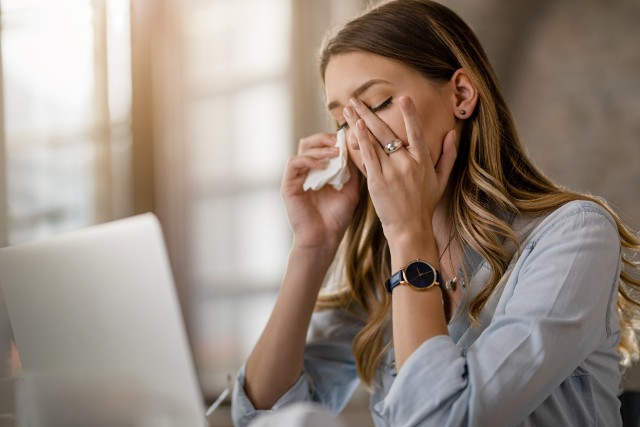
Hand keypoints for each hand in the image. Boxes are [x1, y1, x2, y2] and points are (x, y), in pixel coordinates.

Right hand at [281, 132, 360, 251]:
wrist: (324, 239)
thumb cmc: (336, 218)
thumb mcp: (350, 189)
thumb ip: (351, 170)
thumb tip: (355, 149)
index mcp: (319, 172)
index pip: (322, 146)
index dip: (333, 139)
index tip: (348, 139)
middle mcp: (306, 172)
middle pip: (310, 142)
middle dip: (325, 138)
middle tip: (339, 142)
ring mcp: (296, 178)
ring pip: (303, 149)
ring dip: (320, 149)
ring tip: (336, 153)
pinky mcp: (288, 185)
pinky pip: (294, 163)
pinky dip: (309, 161)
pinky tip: (323, 167)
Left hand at [343, 96, 456, 244]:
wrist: (410, 229)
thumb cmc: (424, 205)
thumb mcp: (442, 180)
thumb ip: (448, 156)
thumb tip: (452, 134)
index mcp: (423, 161)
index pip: (417, 132)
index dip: (410, 115)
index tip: (403, 98)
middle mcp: (408, 163)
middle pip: (388, 132)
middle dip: (370, 113)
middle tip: (356, 99)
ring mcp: (392, 172)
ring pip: (374, 141)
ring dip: (359, 121)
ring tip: (348, 108)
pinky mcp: (377, 181)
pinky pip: (368, 156)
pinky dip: (361, 140)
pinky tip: (354, 127)